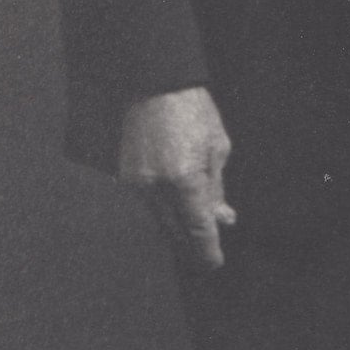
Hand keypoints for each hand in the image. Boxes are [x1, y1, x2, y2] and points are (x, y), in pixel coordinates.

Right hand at [119, 86, 235, 268]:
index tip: (215, 264)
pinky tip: (177, 213)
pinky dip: (164, 212)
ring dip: (178, 231)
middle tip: (207, 257)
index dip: (208, 250)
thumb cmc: (193, 112)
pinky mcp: (126, 176)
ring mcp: (137, 183)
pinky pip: (148, 205)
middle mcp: (156, 186)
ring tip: (195, 237)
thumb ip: (217, 188)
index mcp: (184, 179)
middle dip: (192, 246)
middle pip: (175, 231)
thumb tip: (222, 218)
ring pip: (160, 220)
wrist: (154, 85)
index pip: (198, 228)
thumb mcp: (217, 148)